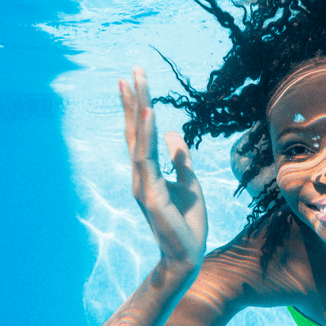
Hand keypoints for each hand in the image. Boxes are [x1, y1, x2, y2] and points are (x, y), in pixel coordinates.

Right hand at [120, 67, 207, 271]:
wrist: (187, 256)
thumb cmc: (187, 222)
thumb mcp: (190, 183)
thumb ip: (181, 160)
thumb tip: (174, 134)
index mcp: (148, 173)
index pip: (139, 134)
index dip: (136, 107)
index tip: (134, 79)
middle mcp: (140, 175)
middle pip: (135, 131)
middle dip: (134, 99)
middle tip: (134, 70)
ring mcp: (142, 184)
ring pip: (138, 140)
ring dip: (139, 109)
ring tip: (138, 82)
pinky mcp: (151, 195)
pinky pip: (148, 159)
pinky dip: (149, 135)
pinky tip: (151, 114)